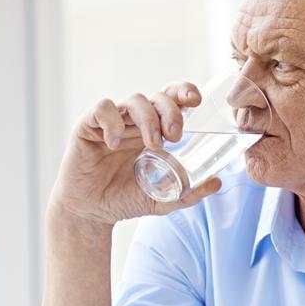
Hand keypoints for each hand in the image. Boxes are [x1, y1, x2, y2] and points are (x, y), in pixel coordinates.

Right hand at [49, 82, 220, 225]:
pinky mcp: (87, 127)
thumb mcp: (161, 199)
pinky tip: (114, 143)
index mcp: (152, 130)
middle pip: (157, 97)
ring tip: (152, 145)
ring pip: (134, 100)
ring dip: (148, 119)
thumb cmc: (123, 200)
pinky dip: (113, 122)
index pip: (170, 98)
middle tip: (175, 135)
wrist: (90, 214)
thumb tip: (217, 181)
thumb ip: (187, 192)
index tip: (196, 102)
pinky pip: (102, 109)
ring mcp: (111, 122)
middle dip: (171, 111)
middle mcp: (133, 122)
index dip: (184, 91)